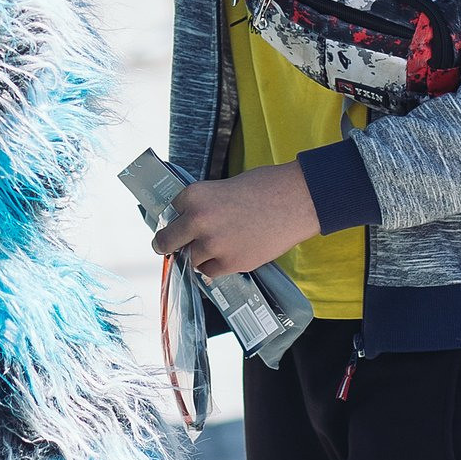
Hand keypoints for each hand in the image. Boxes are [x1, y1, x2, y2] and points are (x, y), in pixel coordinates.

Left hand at [151, 163, 320, 279]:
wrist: (297, 200)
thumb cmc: (265, 187)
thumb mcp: (225, 187)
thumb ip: (206, 205)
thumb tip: (194, 222)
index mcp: (194, 196)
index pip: (172, 209)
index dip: (180, 214)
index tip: (181, 219)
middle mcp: (197, 221)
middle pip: (166, 240)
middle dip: (166, 243)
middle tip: (164, 246)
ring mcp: (213, 245)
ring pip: (192, 258)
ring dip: (200, 254)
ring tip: (220, 245)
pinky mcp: (230, 263)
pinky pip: (210, 272)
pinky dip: (216, 266)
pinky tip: (228, 255)